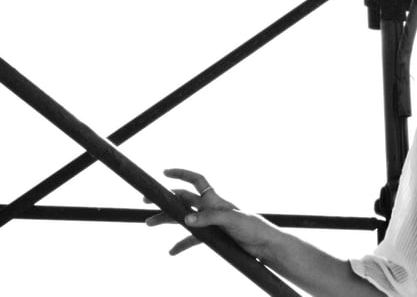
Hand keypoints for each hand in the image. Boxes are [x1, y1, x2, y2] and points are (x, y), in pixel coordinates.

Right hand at [146, 168, 278, 258]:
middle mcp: (210, 208)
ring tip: (148, 223)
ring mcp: (210, 222)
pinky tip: (171, 252)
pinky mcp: (213, 237)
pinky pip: (192, 239)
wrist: (263, 244)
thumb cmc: (252, 227)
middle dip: (164, 199)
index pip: (196, 180)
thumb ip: (209, 218)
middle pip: (183, 199)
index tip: (164, 172)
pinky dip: (181, 243)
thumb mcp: (232, 220)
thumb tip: (186, 219)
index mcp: (215, 199)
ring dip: (166, 220)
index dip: (181, 174)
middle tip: (144, 201)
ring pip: (183, 218)